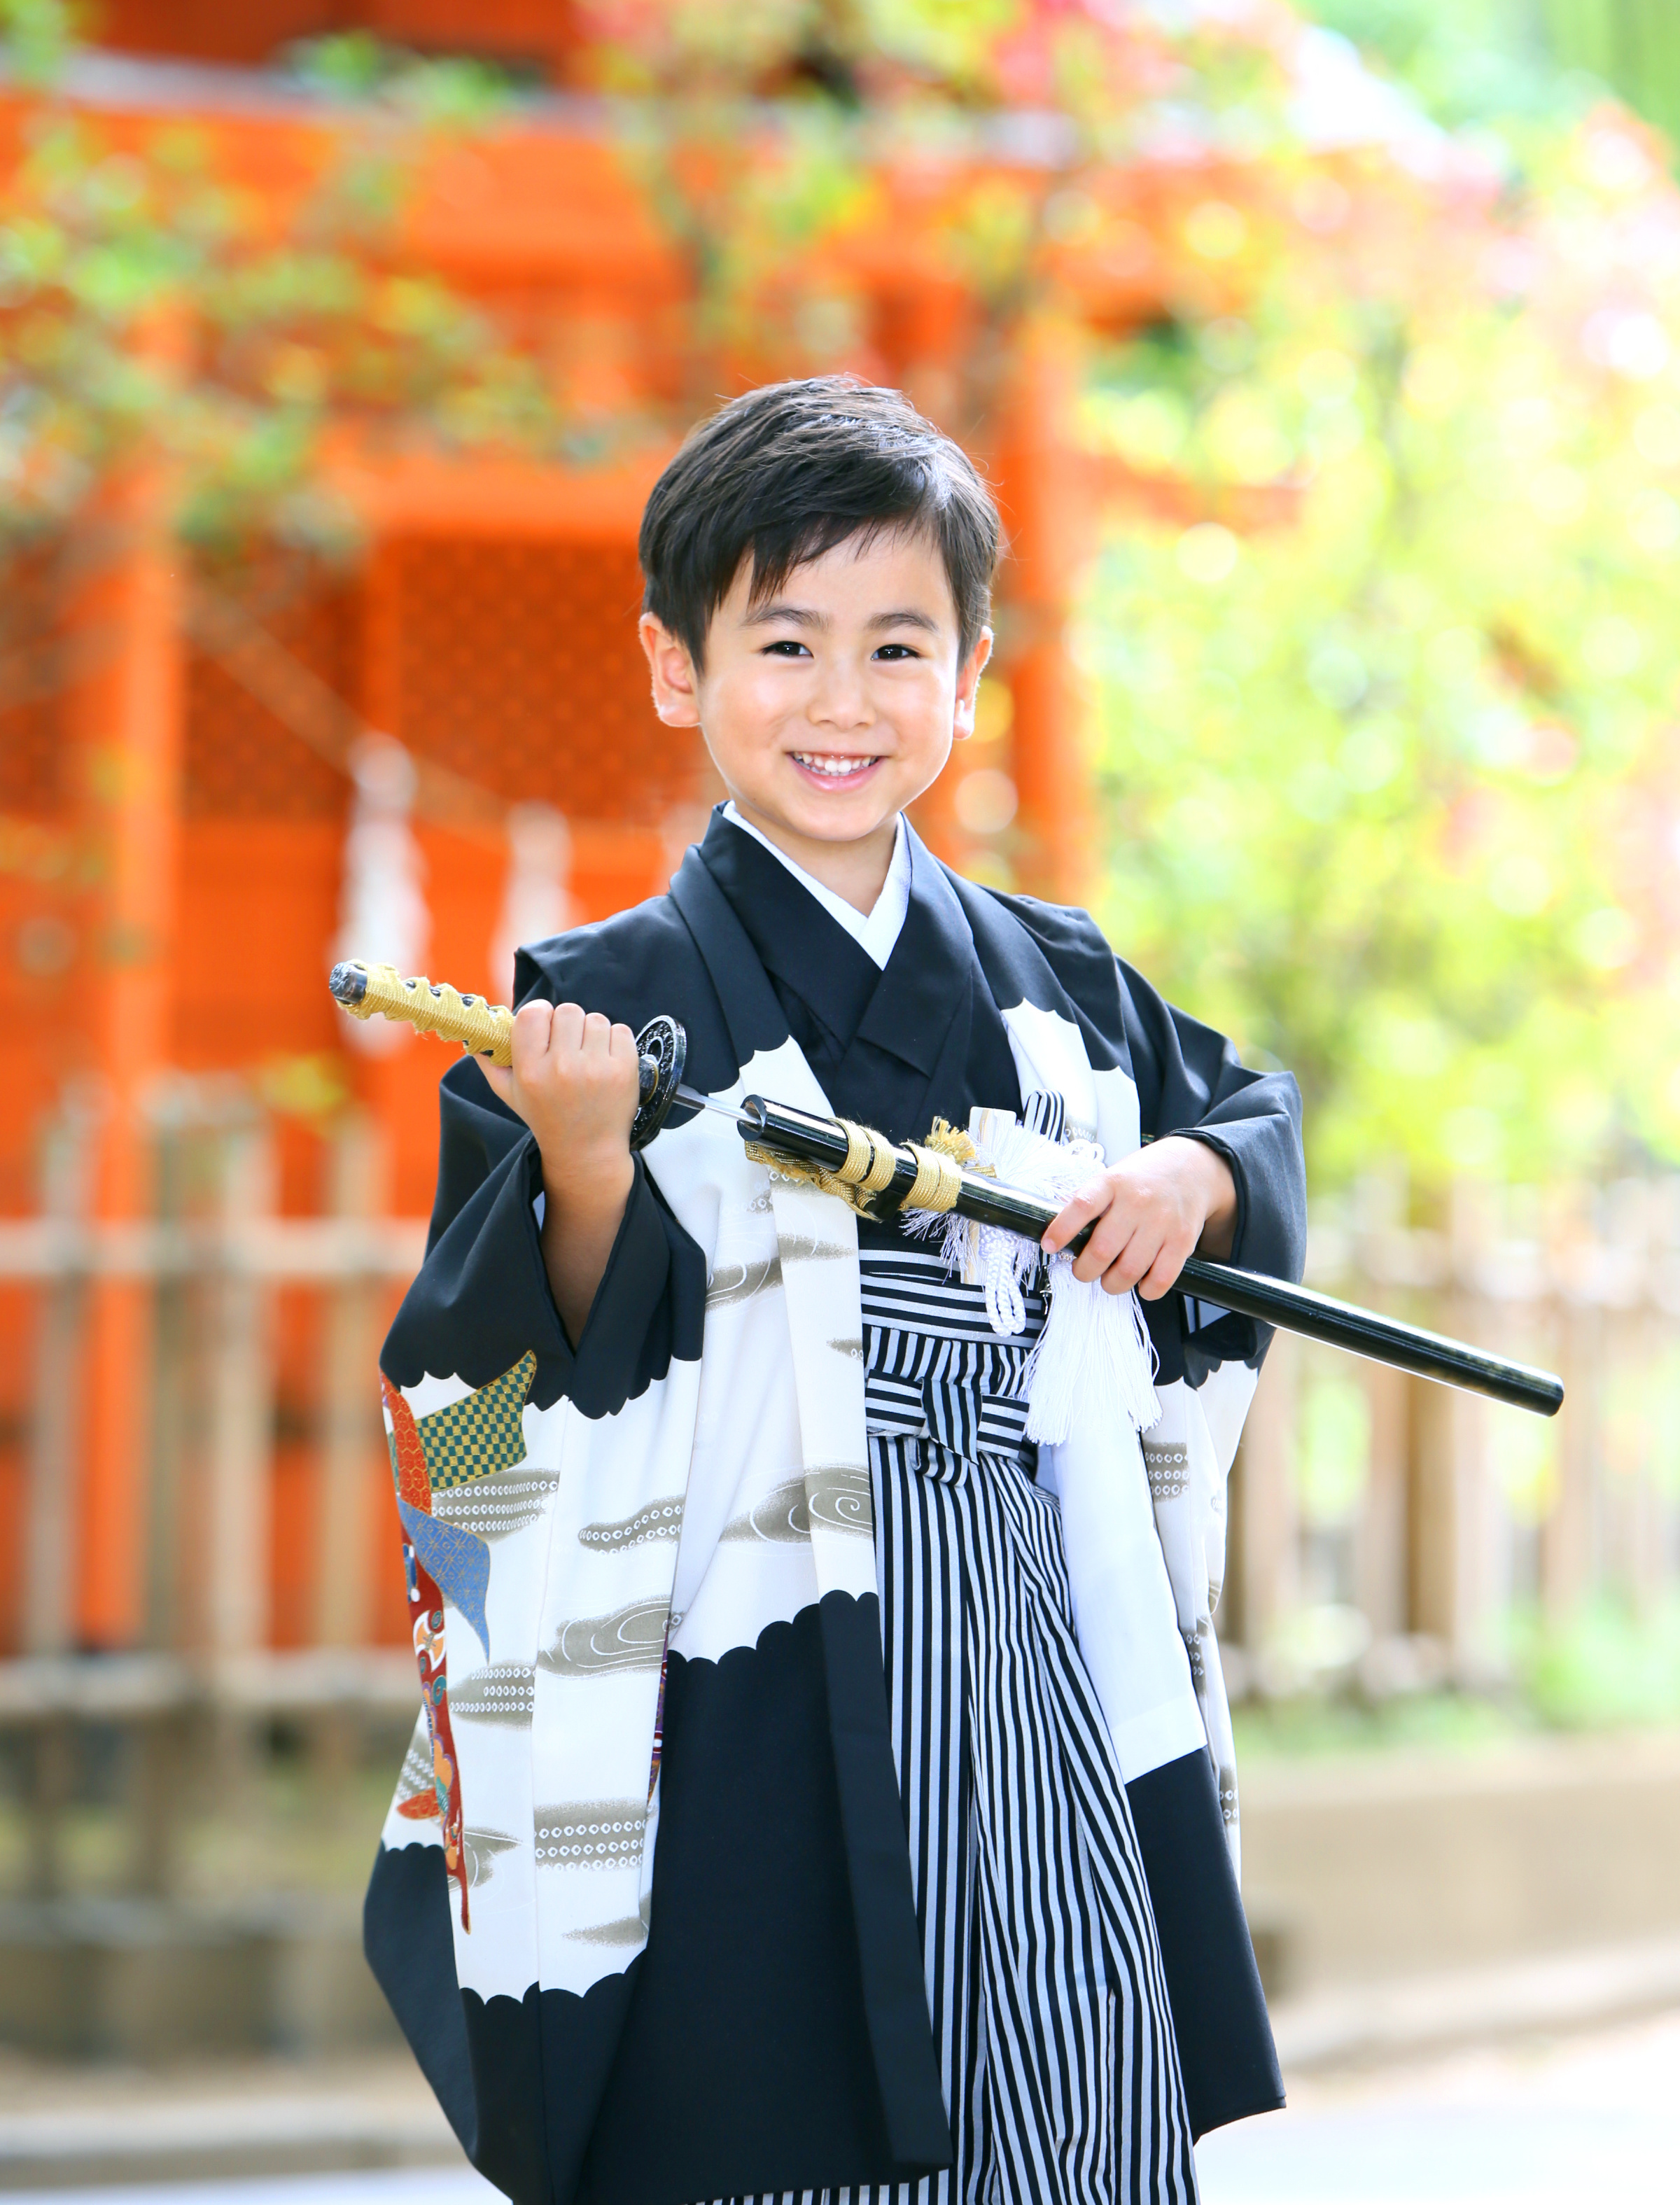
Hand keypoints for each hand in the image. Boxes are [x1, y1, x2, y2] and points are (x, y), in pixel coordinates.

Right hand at [476, 1001, 640, 1183]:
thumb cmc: (546, 1117)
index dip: (540, 1013)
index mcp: (531, 1071)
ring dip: (591, 1033)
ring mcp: (597, 1068)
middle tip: (568, 1045)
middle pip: (567, 1010)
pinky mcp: (625, 1069)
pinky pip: (620, 1030)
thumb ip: (491, 1061)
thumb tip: (477, 1032)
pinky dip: (614, 1041)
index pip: (533, 1013)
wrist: (587, 1151)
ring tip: (587, 1057)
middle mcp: (563, 1068)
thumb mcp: (510, 1093)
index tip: (545, 1025)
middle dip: (568, 1024)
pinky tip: (605, 1062)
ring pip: (595, 1019)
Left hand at [1041, 1136, 1236, 1299]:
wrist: (1193, 1167)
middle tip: (1083, 1270)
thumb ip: (1092, 1203)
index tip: (1049, 1246)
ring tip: (1110, 1279)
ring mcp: (1162, 1222)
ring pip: (1128, 1271)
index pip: (1081, 1206)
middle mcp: (1137, 1202)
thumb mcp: (1113, 1176)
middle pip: (1101, 1250)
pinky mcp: (1182, 1241)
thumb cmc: (1144, 1177)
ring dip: (1112, 1284)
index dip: (1061, 1231)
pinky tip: (1140, 1281)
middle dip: (1084, 1271)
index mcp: (1113, 1182)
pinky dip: (1145, 1290)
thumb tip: (1060, 1235)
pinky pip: (1160, 1280)